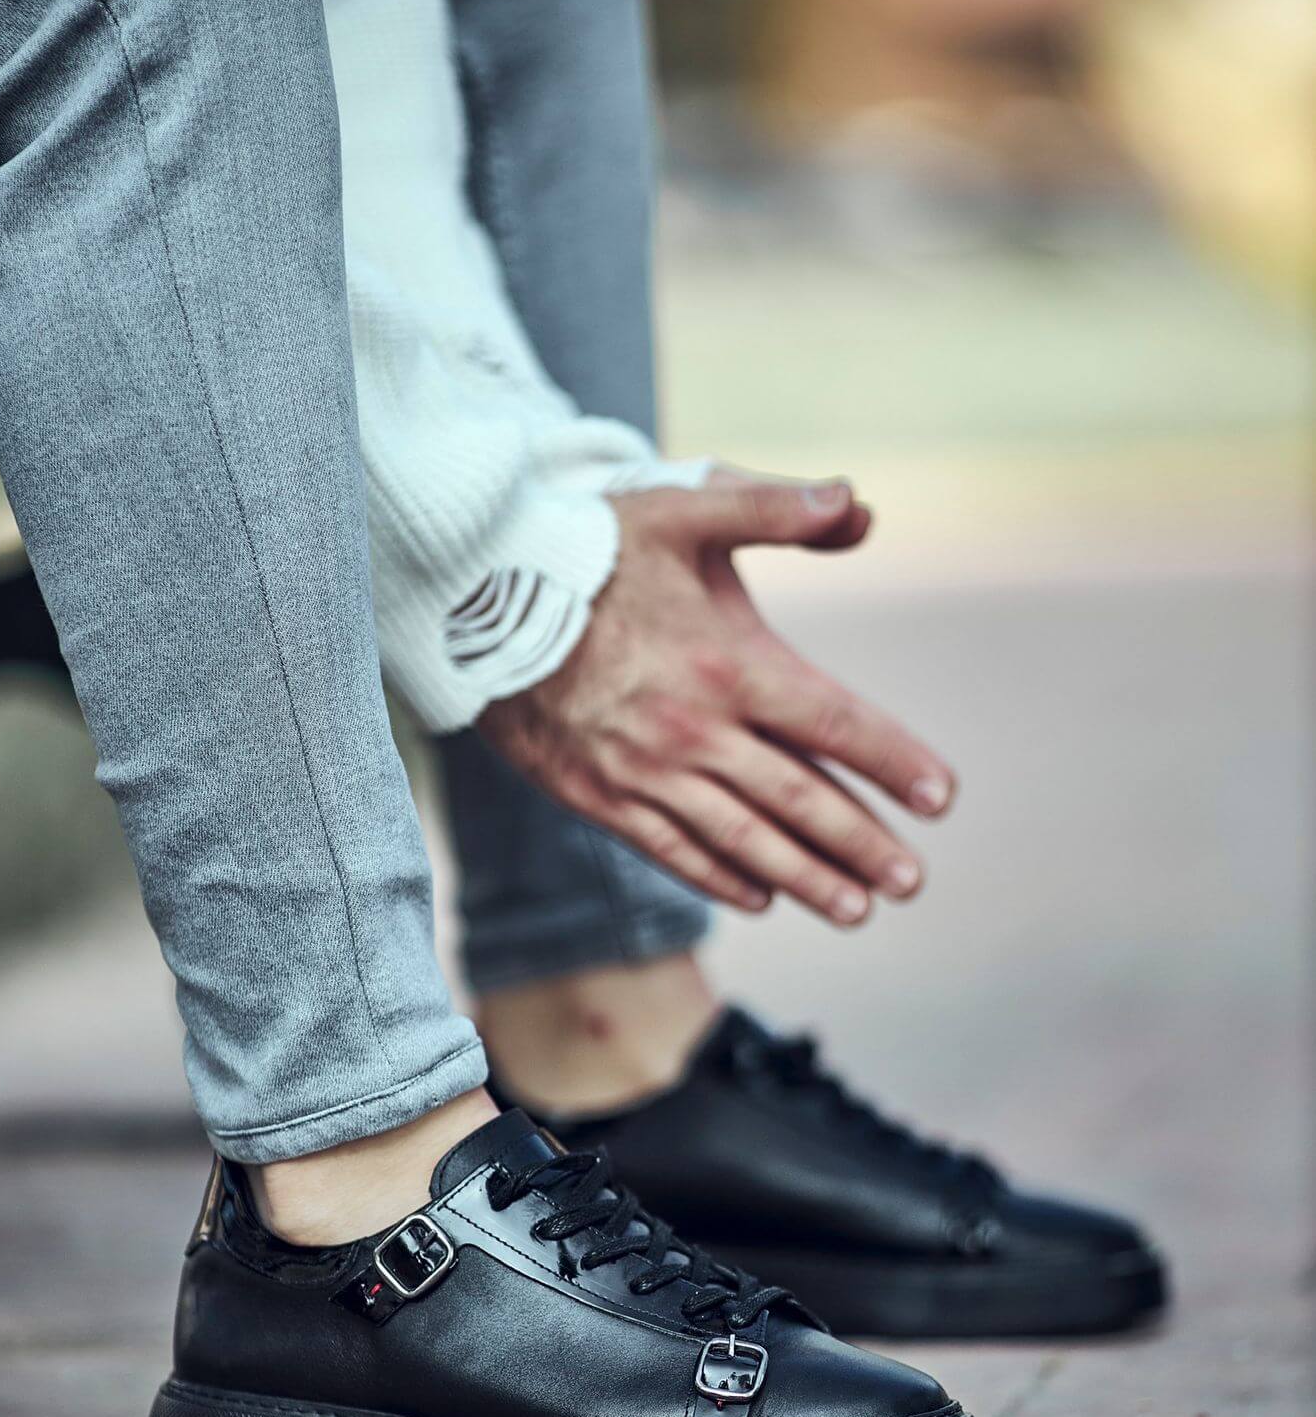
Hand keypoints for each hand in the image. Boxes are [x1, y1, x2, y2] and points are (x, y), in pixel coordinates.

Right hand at [477, 472, 955, 924]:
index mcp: (729, 663)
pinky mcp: (599, 796)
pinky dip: (721, 877)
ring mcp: (645, 772)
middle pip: (799, 800)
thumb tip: (859, 507)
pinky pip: (672, 850)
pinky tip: (761, 897)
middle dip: (861, 845)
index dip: (893, 762)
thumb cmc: (590, 547)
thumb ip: (777, 509)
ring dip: (805, 879)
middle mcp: (695, 730)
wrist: (475, 598)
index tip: (941, 798)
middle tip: (912, 881)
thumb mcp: (686, 508)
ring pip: (743, 840)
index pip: (833, 725)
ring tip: (856, 909)